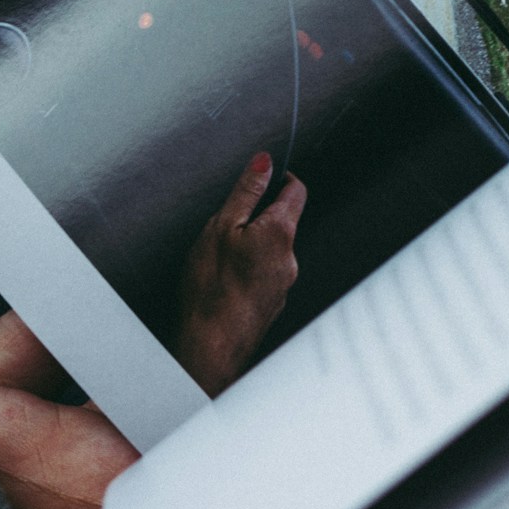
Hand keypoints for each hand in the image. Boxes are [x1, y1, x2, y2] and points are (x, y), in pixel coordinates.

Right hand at [177, 152, 306, 394]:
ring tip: (220, 256)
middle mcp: (291, 259)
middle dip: (259, 216)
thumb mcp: (221, 226)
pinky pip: (265, 275)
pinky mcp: (272, 304)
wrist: (211, 347)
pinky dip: (249, 270)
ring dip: (253, 246)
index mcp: (281, 233)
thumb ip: (246, 192)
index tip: (265, 176)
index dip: (282, 178)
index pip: (297, 191)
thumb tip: (265, 161)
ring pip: (273, 251)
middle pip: (284, 222)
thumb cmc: (211, 288)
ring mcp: (284, 285)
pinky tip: (224, 281)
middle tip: (227, 222)